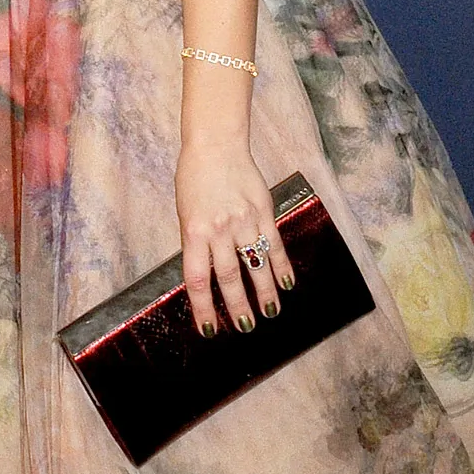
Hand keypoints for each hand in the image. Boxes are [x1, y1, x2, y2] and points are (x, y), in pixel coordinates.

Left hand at [175, 138, 293, 334]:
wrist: (215, 144)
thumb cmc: (195, 179)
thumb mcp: (186, 213)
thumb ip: (198, 244)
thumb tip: (208, 279)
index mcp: (194, 230)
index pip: (198, 279)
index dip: (204, 308)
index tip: (210, 330)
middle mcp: (219, 229)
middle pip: (230, 278)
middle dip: (238, 307)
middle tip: (245, 327)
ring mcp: (244, 220)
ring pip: (256, 266)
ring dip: (264, 293)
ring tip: (270, 313)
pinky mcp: (263, 210)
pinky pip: (274, 245)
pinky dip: (282, 268)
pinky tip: (287, 285)